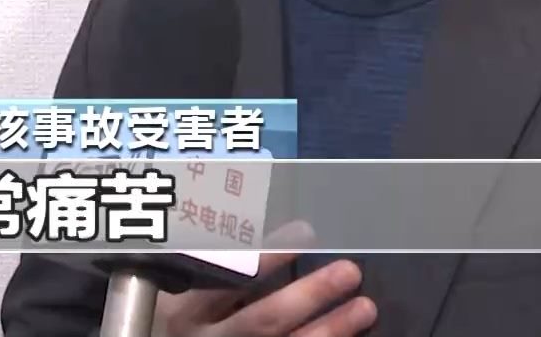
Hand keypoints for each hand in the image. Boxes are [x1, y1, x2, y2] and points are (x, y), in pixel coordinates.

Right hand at [153, 252, 376, 336]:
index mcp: (186, 312)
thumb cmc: (175, 319)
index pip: (231, 281)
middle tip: (350, 271)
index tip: (306, 232)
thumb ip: (212, 260)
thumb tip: (257, 214)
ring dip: (331, 330)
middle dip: (309, 296)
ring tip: (366, 307)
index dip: (269, 258)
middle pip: (264, 321)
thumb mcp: (178, 291)